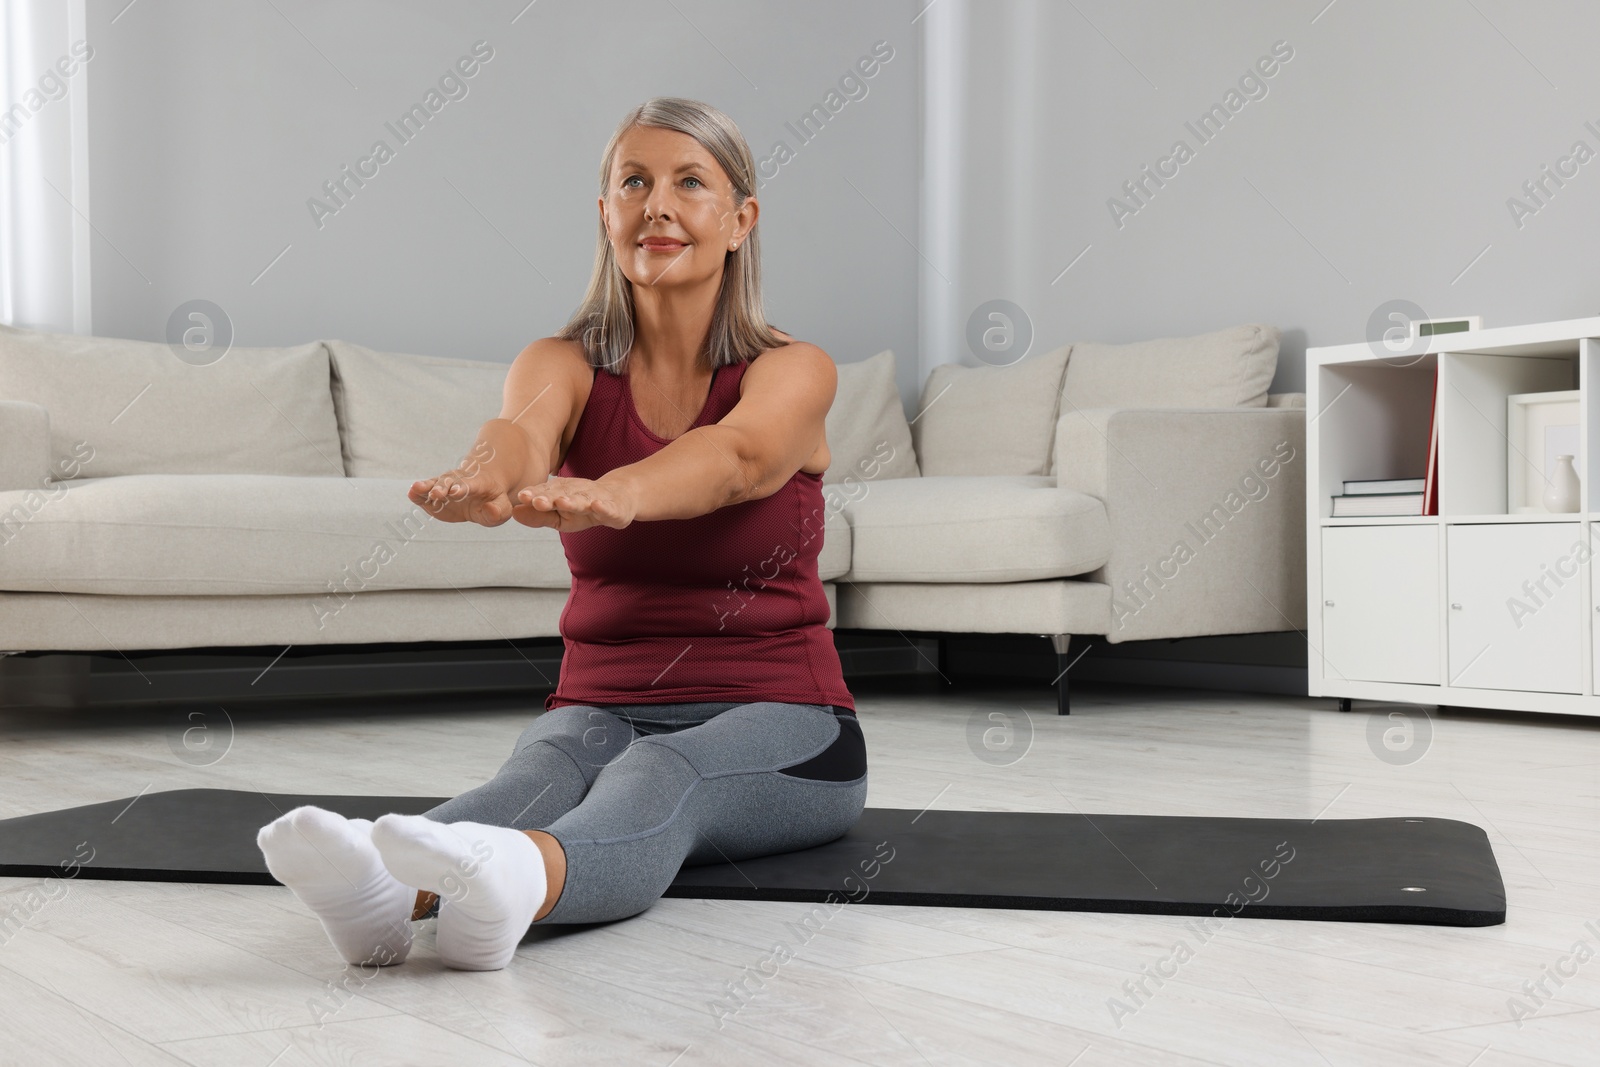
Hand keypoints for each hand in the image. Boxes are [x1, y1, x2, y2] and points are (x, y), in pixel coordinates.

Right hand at [409, 468, 513, 525]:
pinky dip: (417, 493)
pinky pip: (424, 493)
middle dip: (443, 487)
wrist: (481, 493)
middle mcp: (459, 481)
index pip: (470, 485)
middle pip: (449, 482)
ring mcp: (444, 487)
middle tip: (437, 494)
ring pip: (434, 484)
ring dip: (426, 487)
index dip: (463, 487)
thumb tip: (489, 510)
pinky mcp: (433, 496)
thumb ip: (498, 511)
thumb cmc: (494, 501)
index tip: (456, 491)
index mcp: (478, 483)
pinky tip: (411, 493)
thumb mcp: (502, 508)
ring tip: (416, 488)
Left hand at [511, 477, 635, 530]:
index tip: (521, 497)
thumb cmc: (584, 509)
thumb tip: (514, 512)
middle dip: (549, 497)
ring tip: (561, 502)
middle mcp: (577, 492)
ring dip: (572, 501)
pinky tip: (597, 505)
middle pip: (562, 494)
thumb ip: (538, 516)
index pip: (546, 494)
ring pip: (583, 500)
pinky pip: (608, 508)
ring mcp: (596, 499)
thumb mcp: (559, 517)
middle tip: (535, 500)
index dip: (535, 495)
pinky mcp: (613, 509)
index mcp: (561, 493)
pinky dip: (603, 506)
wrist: (618, 499)